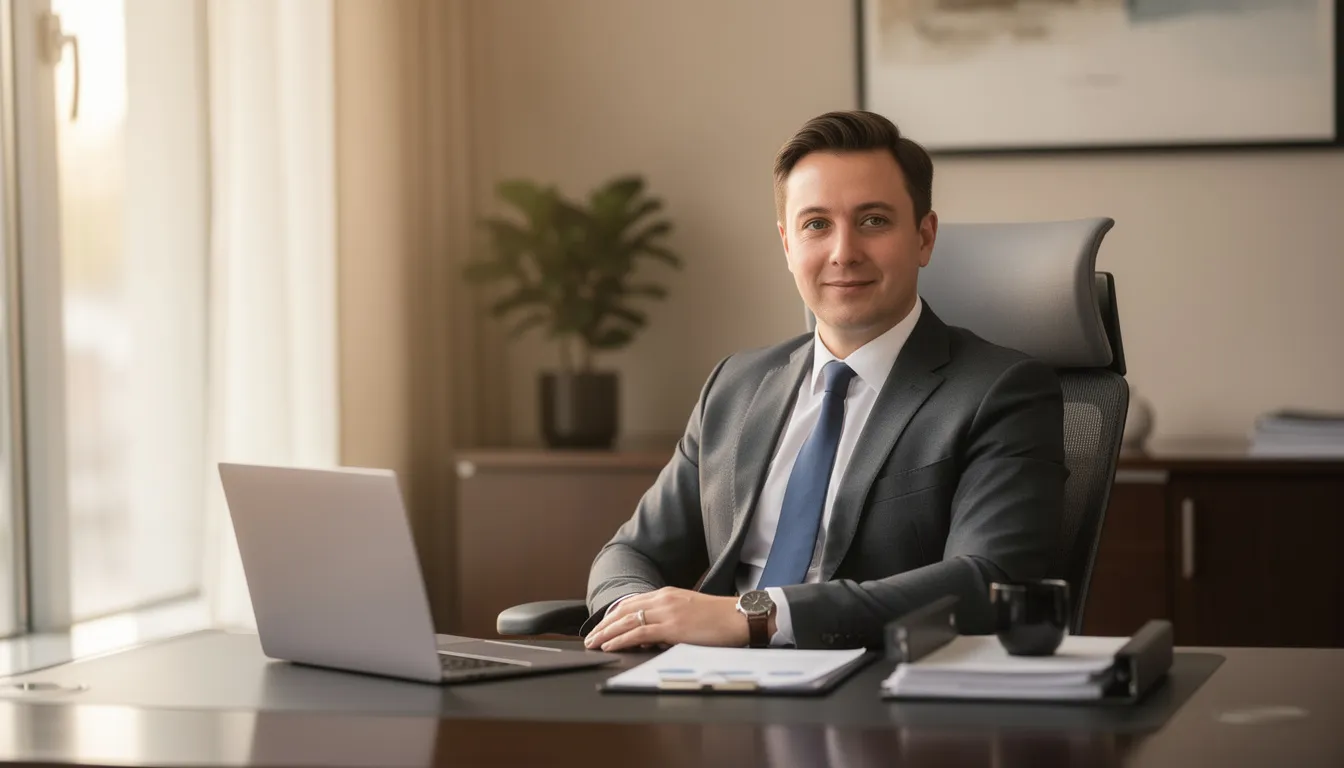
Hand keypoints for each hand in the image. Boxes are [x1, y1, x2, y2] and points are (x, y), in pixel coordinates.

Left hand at [583, 587, 748, 651]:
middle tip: (590, 637)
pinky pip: (639, 632)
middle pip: (623, 610)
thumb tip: (650, 635)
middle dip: (603, 625)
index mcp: (667, 594)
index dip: (612, 615)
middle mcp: (663, 599)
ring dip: (606, 633)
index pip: (631, 603)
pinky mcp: (672, 627)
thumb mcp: (688, 612)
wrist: (739, 617)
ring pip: (627, 621)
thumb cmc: (719, 618)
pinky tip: (610, 646)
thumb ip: (668, 619)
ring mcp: (667, 612)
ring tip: (593, 643)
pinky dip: (621, 639)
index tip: (600, 626)